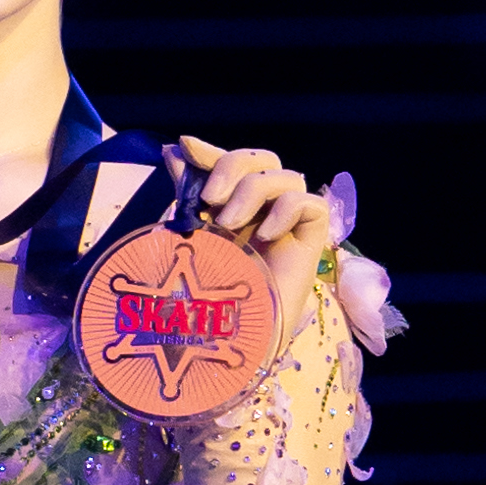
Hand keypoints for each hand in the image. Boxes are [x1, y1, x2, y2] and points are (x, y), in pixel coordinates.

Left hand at [180, 135, 330, 337]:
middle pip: (263, 158)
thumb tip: (173, 149)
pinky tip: (265, 236)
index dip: (211, 152)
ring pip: (286, 176)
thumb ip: (188, 192)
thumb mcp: (190, 233)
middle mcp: (264, 209)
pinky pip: (311, 203)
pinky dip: (287, 210)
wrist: (230, 335)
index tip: (185, 148)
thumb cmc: (206, 292)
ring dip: (252, 191)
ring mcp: (289, 223)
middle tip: (210, 198)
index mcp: (234, 205)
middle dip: (233, 165)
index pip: (233, 163)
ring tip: (228, 225)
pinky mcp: (312, 239)